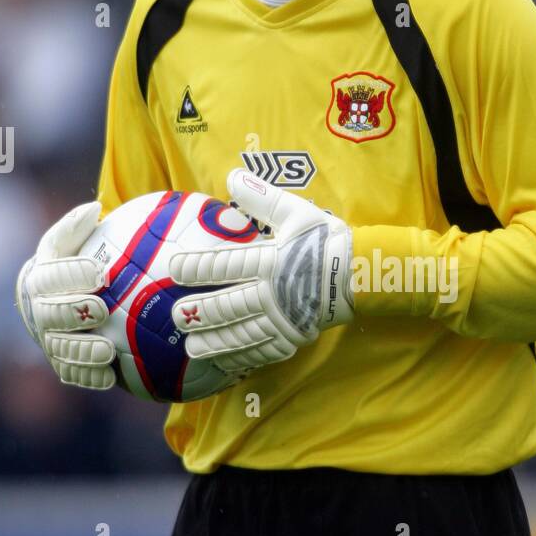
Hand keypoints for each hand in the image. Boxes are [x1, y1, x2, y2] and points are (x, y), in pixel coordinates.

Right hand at [15, 201, 115, 389]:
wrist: (62, 298)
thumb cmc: (75, 262)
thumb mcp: (73, 241)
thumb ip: (79, 226)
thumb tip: (95, 206)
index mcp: (40, 279)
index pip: (50, 276)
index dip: (72, 275)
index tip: (99, 272)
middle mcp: (39, 312)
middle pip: (50, 315)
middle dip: (73, 313)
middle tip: (101, 310)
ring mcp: (49, 340)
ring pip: (59, 349)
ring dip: (82, 351)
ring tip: (108, 349)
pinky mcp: (61, 364)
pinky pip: (72, 374)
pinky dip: (89, 376)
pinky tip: (110, 376)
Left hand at [168, 169, 353, 374]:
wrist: (361, 273)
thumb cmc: (326, 240)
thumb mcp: (297, 212)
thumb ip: (262, 198)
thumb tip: (231, 176)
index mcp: (270, 261)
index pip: (226, 265)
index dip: (197, 268)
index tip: (174, 269)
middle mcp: (273, 293)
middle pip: (228, 306)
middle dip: (199, 312)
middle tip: (176, 315)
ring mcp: (284, 319)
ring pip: (241, 333)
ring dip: (214, 340)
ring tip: (191, 345)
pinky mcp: (294, 336)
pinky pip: (262, 350)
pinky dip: (240, 356)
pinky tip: (222, 360)